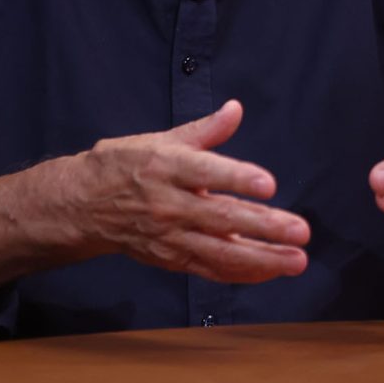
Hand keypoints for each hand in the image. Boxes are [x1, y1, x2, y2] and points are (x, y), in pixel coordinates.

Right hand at [77, 99, 309, 282]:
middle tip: (300, 231)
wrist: (83, 205)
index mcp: (167, 166)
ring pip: (220, 252)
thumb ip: (204, 130)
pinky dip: (241, 273)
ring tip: (296, 260)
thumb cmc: (125, 165)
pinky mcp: (171, 259)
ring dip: (262, 259)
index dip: (238, 178)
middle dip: (264, 227)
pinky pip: (210, 270)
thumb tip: (236, 109)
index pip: (208, 173)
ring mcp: (170, 236)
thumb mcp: (160, 139)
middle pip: (221, 217)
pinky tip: (271, 271)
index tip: (269, 184)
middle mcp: (170, 204)